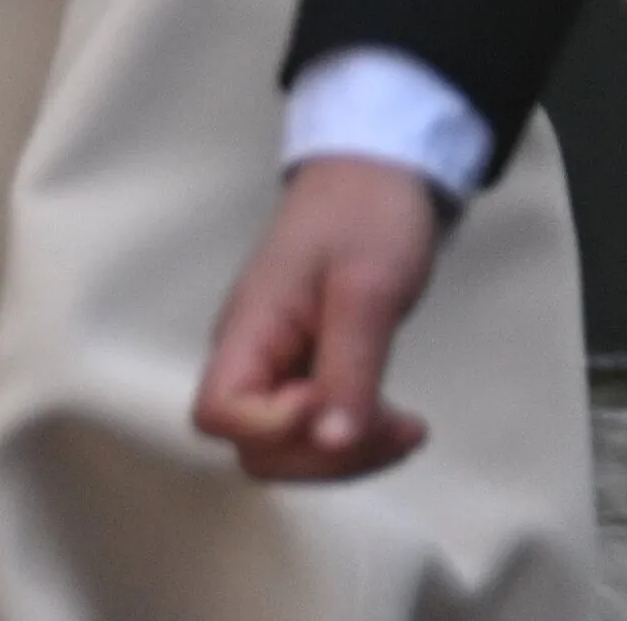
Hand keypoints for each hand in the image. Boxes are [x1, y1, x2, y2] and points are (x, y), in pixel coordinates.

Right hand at [194, 159, 453, 483]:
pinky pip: (316, 432)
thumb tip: (331, 445)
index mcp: (249, 327)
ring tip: (408, 427)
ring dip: (348, 456)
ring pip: (289, 450)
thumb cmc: (366, 214)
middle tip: (393, 424)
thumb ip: (348, 368)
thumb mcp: (367, 287)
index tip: (326, 400)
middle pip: (256, 448)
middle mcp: (251, 356)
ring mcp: (277, 367)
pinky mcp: (306, 371)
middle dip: (324, 456)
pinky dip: (358, 440)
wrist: (379, 170)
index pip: (218, 411)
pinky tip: (400, 424)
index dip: (269, 427)